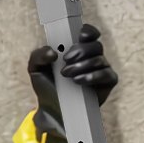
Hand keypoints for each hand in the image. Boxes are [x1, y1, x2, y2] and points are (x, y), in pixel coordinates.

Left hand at [29, 24, 116, 142]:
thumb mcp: (36, 68)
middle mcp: (91, 56)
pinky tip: (79, 80)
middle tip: (66, 60)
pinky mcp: (106, 84)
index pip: (89, 34)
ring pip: (100, 59)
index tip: (80, 36)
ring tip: (67, 75)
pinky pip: (108, 75)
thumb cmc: (46, 86)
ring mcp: (101, 69)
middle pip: (95, 45)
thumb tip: (52, 52)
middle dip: (80, 51)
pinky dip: (93, 76)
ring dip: (82, 65)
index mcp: (77, 47)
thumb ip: (39, 55)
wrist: (52, 111)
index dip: (88, 31)